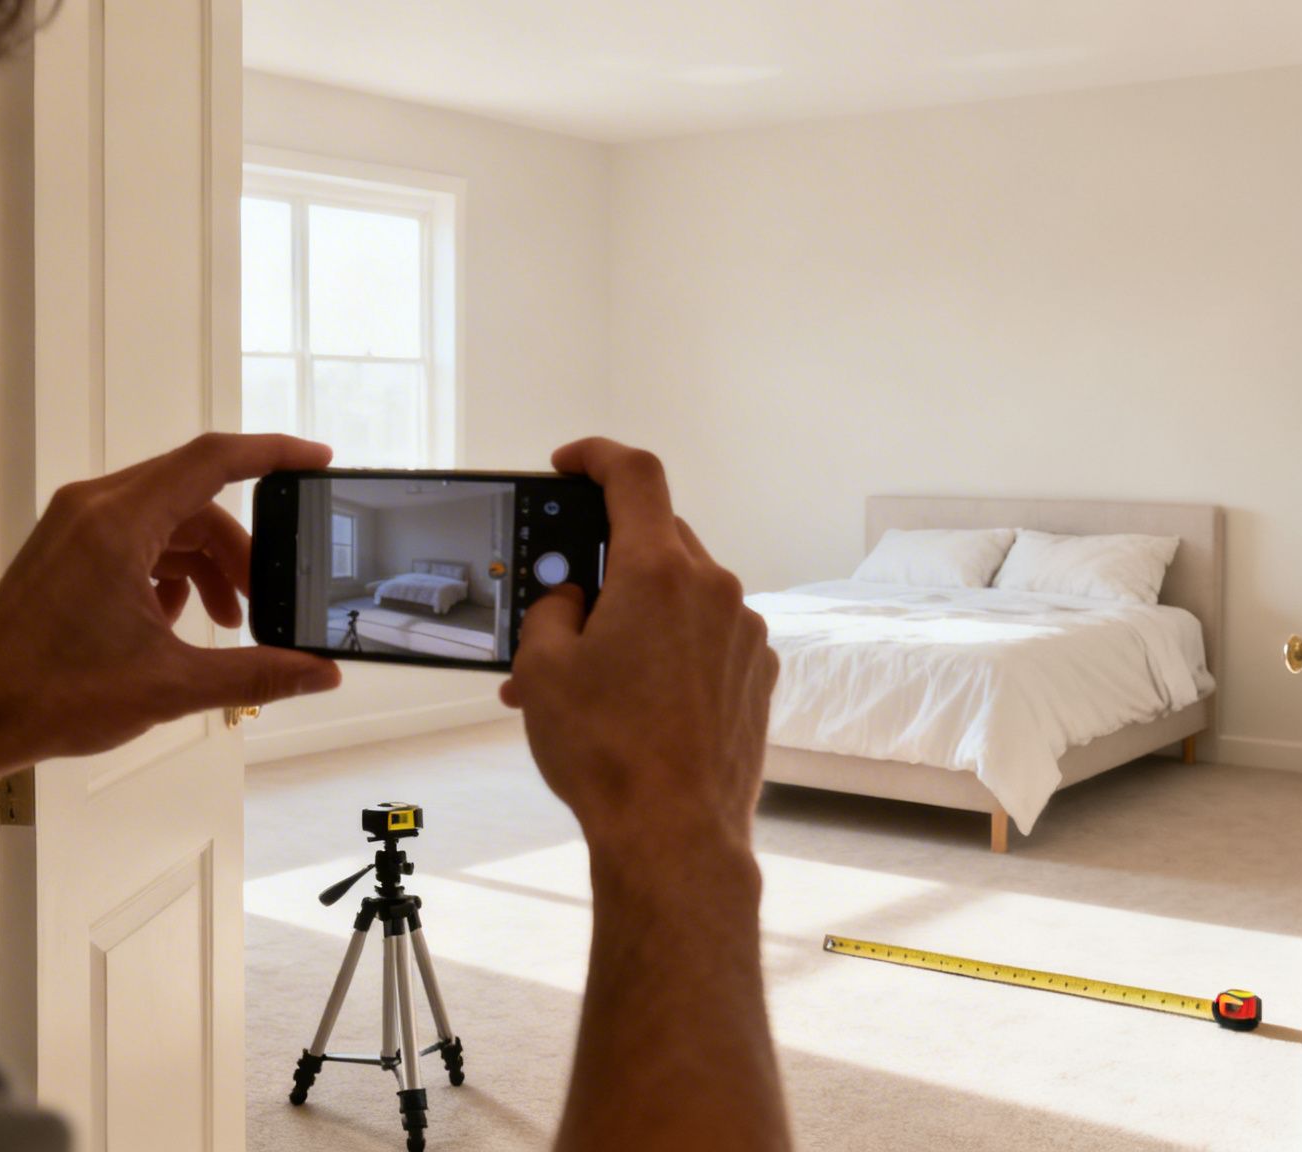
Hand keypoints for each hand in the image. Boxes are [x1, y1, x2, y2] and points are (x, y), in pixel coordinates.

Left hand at [0, 433, 340, 771]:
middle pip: (197, 496)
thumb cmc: (46, 694)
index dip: (274, 453)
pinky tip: (178, 619)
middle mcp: (94, 508)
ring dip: (208, 563)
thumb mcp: (171, 686)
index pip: (214, 460)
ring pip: (169, 520)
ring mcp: (75, 526)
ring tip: (229, 619)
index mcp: (119, 523)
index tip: (316, 460)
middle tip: (271, 592)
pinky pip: (138, 538)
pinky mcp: (66, 549)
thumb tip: (318, 672)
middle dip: (243, 545)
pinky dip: (171, 570)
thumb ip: (257, 673)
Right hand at [502, 438, 777, 859]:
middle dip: (605, 560)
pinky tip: (632, 698)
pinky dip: (670, 648)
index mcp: (658, 572)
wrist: (674, 835)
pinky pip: (707, 638)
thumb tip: (571, 599)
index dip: (597, 456)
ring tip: (587, 673)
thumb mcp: (543, 669)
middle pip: (657, 538)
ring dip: (636, 613)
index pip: (634, 475)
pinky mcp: (759, 675)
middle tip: (562, 601)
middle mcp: (713, 590)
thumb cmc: (607, 753)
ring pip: (682, 594)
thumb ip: (552, 609)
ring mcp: (744, 634)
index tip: (570, 464)